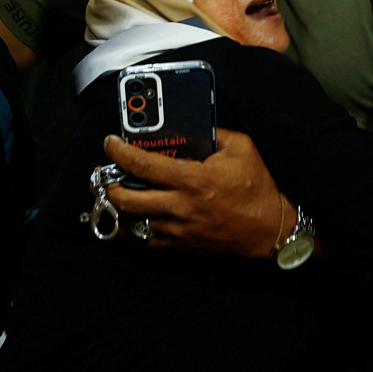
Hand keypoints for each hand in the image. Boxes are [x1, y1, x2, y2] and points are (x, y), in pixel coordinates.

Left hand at [103, 128, 282, 257]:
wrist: (270, 229)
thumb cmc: (257, 187)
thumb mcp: (241, 148)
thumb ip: (214, 133)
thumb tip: (192, 125)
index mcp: (192, 179)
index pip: (142, 165)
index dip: (120, 153)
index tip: (110, 144)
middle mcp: (180, 207)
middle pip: (126, 199)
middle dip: (107, 184)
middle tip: (102, 173)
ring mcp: (178, 230)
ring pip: (131, 223)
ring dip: (114, 207)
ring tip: (108, 193)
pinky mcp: (181, 246)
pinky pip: (144, 242)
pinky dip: (129, 230)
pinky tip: (125, 218)